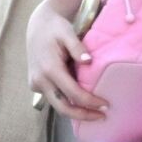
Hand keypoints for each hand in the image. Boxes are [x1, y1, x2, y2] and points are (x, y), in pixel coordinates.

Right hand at [27, 0, 107, 119]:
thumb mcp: (67, 32)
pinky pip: (53, 98)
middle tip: (102, 117)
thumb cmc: (56, 28)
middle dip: (83, 115)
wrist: (37, 25)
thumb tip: (88, 61)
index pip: (73, 93)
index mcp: (49, 68)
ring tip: (94, 113)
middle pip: (63, 107)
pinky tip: (81, 103)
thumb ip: (78, 48)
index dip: (90, 102)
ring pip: (57, 106)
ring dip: (75, 112)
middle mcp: (40, 80)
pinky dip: (67, 102)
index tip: (105, 105)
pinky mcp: (35, 85)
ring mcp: (35, 84)